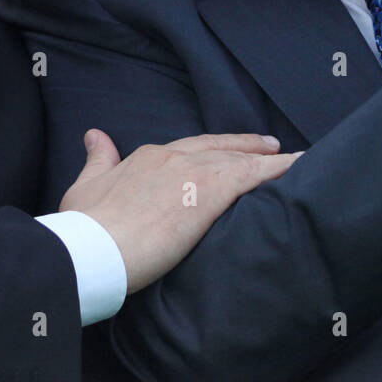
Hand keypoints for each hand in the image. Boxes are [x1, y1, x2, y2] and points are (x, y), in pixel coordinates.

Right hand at [61, 130, 300, 293]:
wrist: (95, 246)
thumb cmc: (86, 226)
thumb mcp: (86, 186)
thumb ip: (98, 160)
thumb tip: (95, 135)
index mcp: (147, 157)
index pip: (188, 149)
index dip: (209, 151)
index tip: (224, 153)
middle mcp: (173, 157)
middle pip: (218, 147)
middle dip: (244, 145)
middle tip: (269, 145)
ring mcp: (194, 172)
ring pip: (239, 159)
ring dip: (267, 158)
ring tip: (290, 158)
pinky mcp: (211, 192)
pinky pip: (254, 174)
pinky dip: (278, 168)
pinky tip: (296, 167)